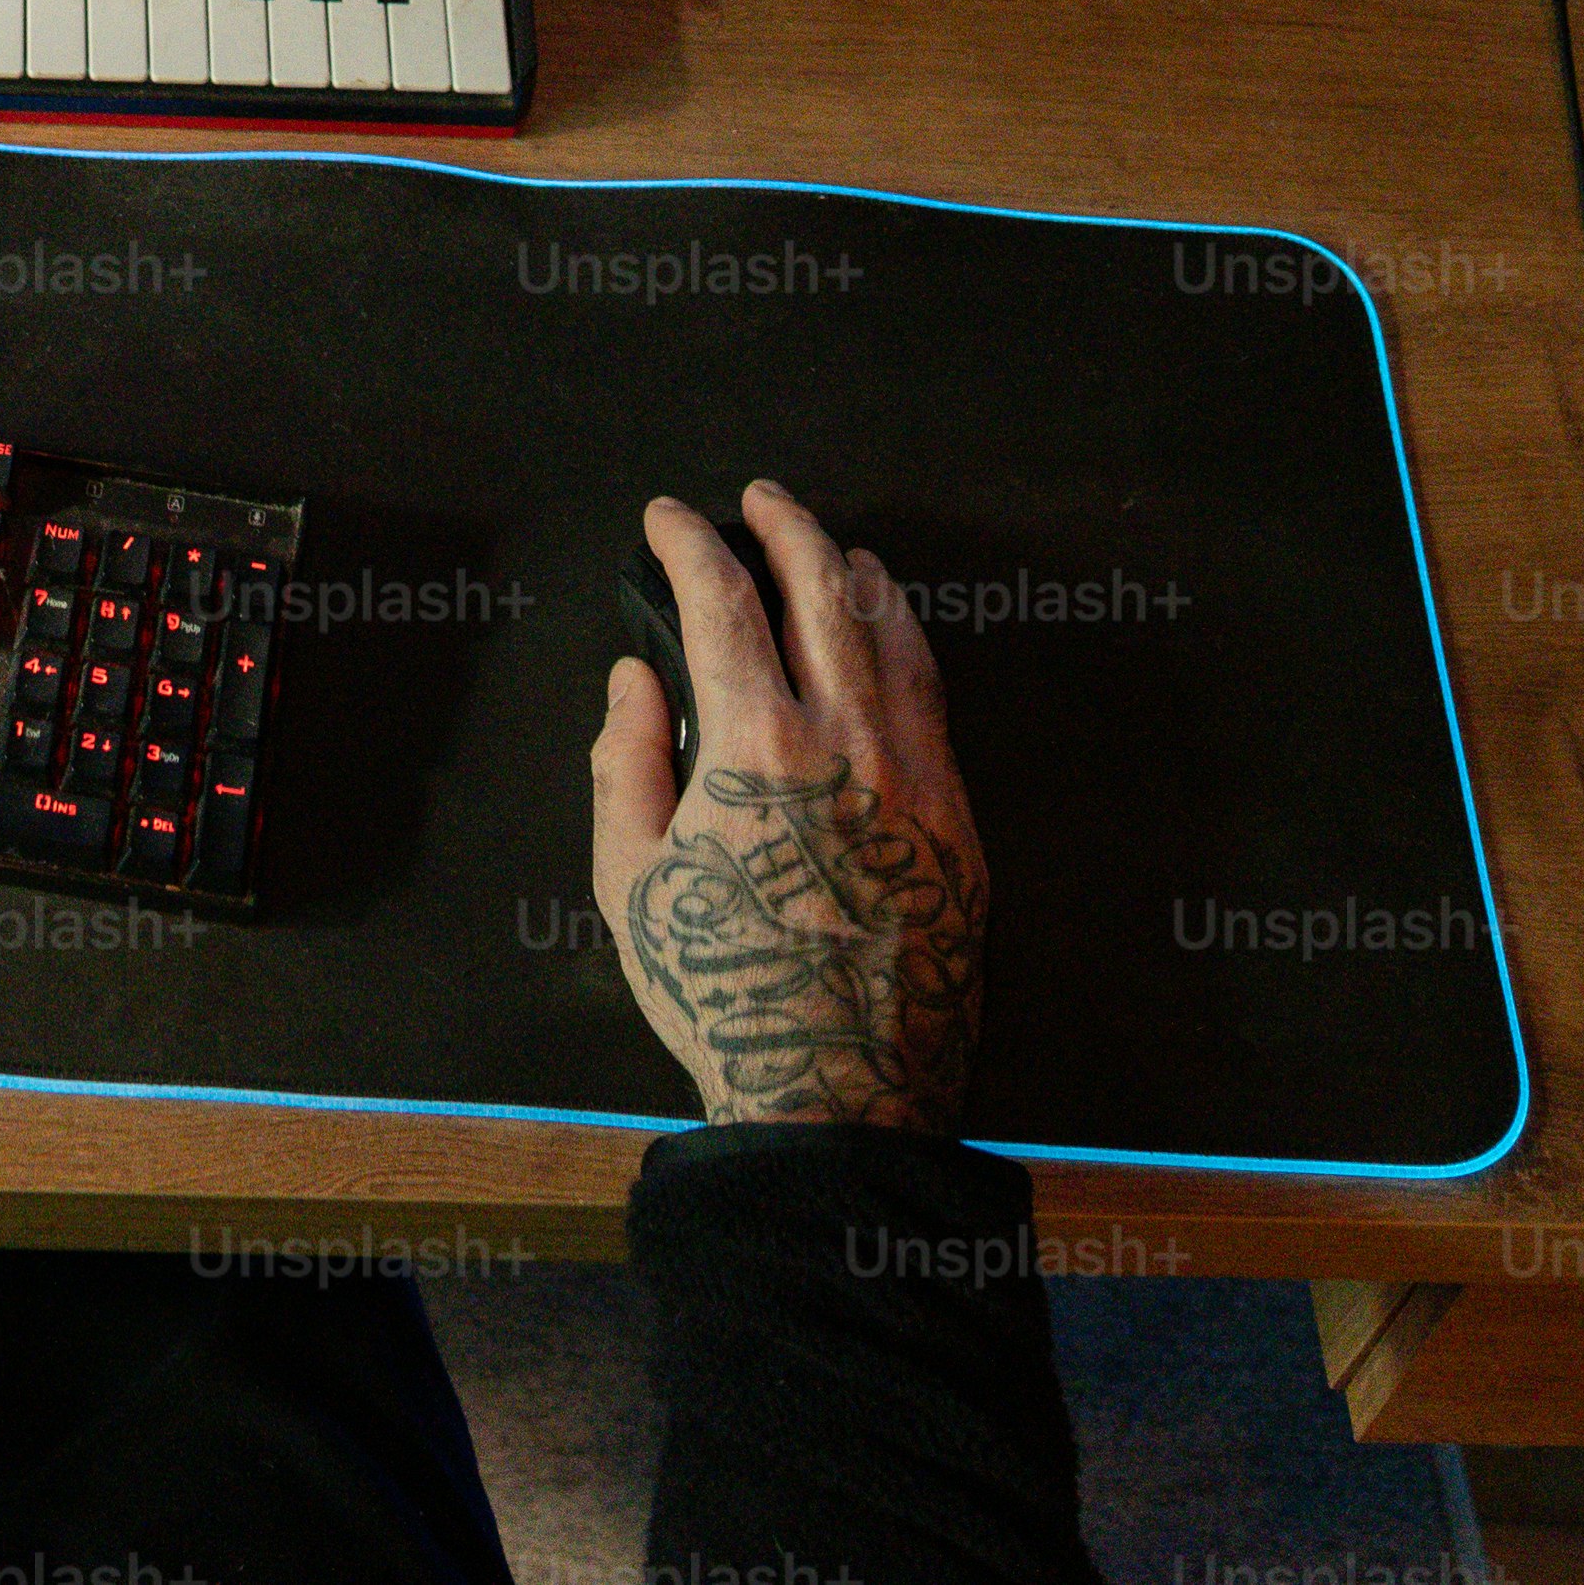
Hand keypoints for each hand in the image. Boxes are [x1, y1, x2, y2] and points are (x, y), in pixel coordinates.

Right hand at [588, 480, 990, 1131]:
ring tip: (832, 546)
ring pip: (895, 631)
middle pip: (823, 587)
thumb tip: (634, 680)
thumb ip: (626, 763)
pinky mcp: (957, 814)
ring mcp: (915, 770)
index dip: (688, 543)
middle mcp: (849, 735)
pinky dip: (907, 642)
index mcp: (757, 743)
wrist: (841, 1085)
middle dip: (785, 524)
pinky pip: (936, 696)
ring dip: (855, 572)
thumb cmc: (724, 990)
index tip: (668, 519)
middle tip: (757, 498)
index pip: (722, 600)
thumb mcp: (630, 880)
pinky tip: (892, 636)